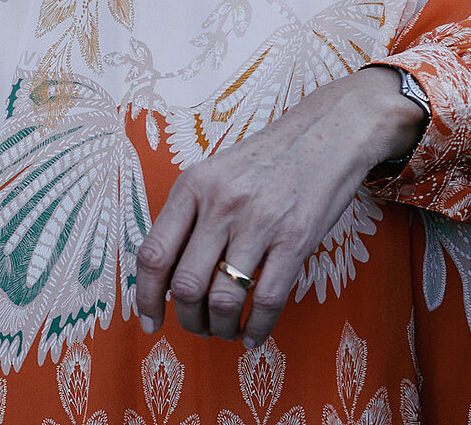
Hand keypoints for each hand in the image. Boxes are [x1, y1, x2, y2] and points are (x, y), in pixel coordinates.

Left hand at [133, 65, 427, 348]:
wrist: (324, 136)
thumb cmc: (265, 161)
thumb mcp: (214, 174)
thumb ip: (190, 214)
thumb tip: (164, 271)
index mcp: (192, 186)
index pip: (153, 252)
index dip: (145, 296)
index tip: (148, 320)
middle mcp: (220, 203)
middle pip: (185, 283)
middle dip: (187, 318)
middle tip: (196, 326)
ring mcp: (258, 222)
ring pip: (224, 297)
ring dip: (220, 326)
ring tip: (224, 330)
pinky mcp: (296, 239)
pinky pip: (267, 299)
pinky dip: (257, 327)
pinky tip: (253, 335)